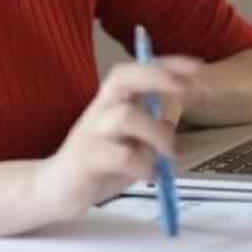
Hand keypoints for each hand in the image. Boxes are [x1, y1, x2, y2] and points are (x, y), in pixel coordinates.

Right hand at [32, 56, 201, 221]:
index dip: (166, 64)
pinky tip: (148, 175)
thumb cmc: (99, 160)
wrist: (55, 187)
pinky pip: (121, 156)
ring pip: (126, 116)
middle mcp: (100, 109)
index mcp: (112, 100)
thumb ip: (149, 122)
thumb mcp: (128, 137)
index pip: (137, 69)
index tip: (196, 65)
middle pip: (123, 78)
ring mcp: (92, 132)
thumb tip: (175, 114)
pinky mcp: (88, 159)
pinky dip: (143, 165)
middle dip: (155, 76)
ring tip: (170, 153)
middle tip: (184, 88)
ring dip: (157, 133)